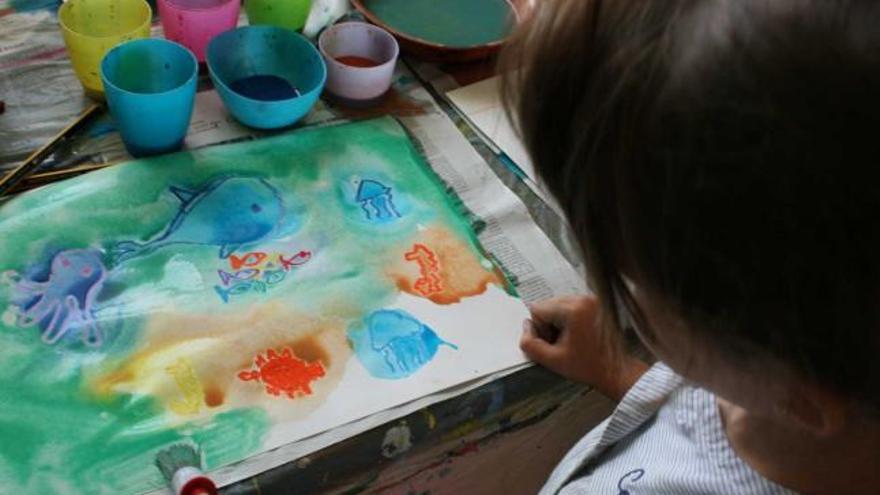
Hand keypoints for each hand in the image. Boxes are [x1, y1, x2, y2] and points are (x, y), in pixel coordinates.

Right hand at [520, 295, 648, 400]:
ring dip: (557, 322)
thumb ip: (530, 345)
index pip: (537, 309)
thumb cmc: (589, 367)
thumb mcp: (553, 360)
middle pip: (547, 305)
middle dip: (548, 324)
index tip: (552, 344)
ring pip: (557, 305)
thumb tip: (525, 330)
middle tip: (561, 344)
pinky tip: (577, 335)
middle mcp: (583, 298)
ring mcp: (591, 299)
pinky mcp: (595, 303)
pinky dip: (568, 319)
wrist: (617, 370)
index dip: (539, 329)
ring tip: (570, 340)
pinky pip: (570, 306)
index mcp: (574, 309)